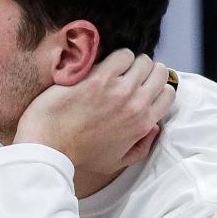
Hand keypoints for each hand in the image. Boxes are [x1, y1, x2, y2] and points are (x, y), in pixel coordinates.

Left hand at [14, 50, 174, 173]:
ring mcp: (119, 89)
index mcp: (144, 124)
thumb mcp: (116, 162)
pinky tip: (99, 66)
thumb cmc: (77, 156)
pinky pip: (121, 55)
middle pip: (158, 72)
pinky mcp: (98, 78)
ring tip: (112, 70)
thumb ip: (141, 147)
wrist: (48, 147)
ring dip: (129, 62)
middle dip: (144, 71)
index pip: (167, 93)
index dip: (154, 87)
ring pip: (142, 61)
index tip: (139, 87)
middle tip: (125, 75)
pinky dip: (114, 57)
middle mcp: (136, 104)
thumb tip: (155, 128)